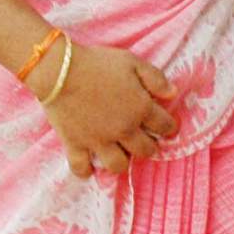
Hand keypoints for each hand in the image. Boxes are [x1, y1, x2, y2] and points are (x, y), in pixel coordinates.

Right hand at [40, 43, 178, 178]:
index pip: (164, 126)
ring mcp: (99, 141)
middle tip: (145, 142)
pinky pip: (82, 169)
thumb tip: (173, 93)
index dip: (170, 127)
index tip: (169, 127)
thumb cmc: (98, 63)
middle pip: (145, 150)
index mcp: (140, 108)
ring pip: (118, 166)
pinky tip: (90, 166)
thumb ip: (155, 79)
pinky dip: (86, 171)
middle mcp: (123, 130)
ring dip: (122, 162)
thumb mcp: (133, 62)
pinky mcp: (75, 145)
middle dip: (149, 147)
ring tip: (120, 153)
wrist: (61, 70)